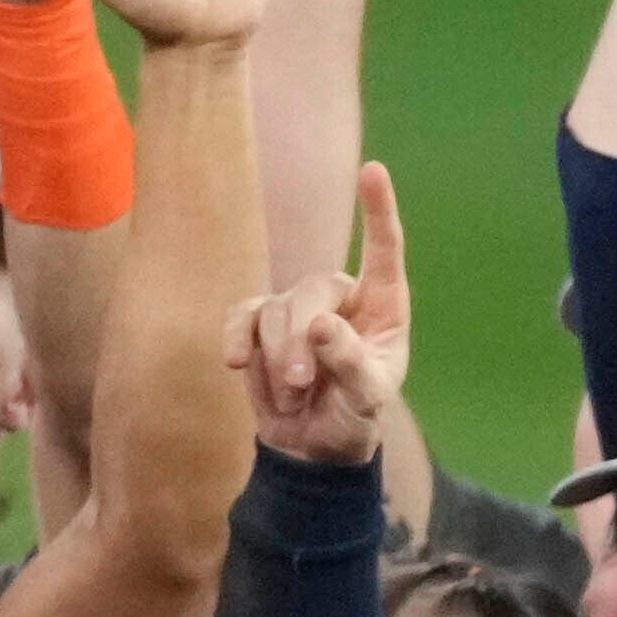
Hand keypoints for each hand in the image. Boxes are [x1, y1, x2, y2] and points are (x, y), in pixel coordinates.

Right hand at [220, 164, 412, 465]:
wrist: (313, 447)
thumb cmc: (354, 415)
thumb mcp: (367, 397)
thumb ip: (350, 362)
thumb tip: (319, 326)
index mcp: (381, 305)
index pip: (383, 248)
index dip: (378, 209)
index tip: (371, 170)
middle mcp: (339, 298)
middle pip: (313, 289)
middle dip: (300, 337)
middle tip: (301, 384)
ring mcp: (296, 309)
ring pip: (275, 309)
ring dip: (277, 356)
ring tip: (292, 397)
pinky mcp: (259, 325)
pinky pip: (241, 318)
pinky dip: (237, 341)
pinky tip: (233, 364)